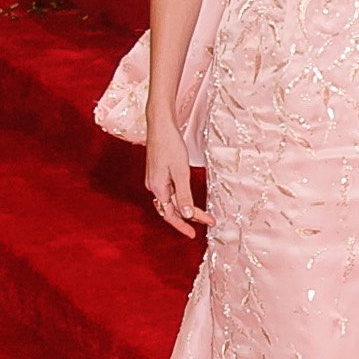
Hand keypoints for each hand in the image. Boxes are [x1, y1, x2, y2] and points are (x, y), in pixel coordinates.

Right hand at [145, 121, 212, 239]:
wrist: (159, 124)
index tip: (195, 234)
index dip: (184, 225)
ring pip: (170, 201)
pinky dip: (179, 199)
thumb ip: (184, 194)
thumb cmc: (170, 144)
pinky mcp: (157, 173)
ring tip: (200, 214)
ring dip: (184, 208)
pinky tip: (187, 199)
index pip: (171, 214)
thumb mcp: (180, 171)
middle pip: (171, 209)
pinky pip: (168, 192)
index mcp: (157, 188)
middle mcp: (153, 186)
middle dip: (188, 218)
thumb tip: (187, 215)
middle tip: (205, 223)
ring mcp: (154, 180)